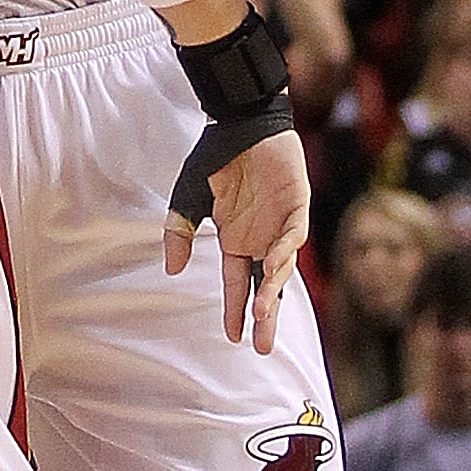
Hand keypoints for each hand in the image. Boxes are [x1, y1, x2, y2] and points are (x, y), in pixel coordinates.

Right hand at [164, 122, 310, 351]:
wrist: (241, 122)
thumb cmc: (216, 157)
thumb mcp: (188, 201)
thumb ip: (179, 234)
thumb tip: (174, 270)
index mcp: (236, 239)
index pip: (237, 283)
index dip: (234, 309)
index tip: (233, 337)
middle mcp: (260, 238)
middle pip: (263, 285)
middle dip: (263, 317)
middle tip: (261, 347)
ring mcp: (280, 224)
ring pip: (280, 268)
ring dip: (272, 291)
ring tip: (261, 313)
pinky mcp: (296, 206)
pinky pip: (293, 237)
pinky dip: (284, 253)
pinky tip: (272, 269)